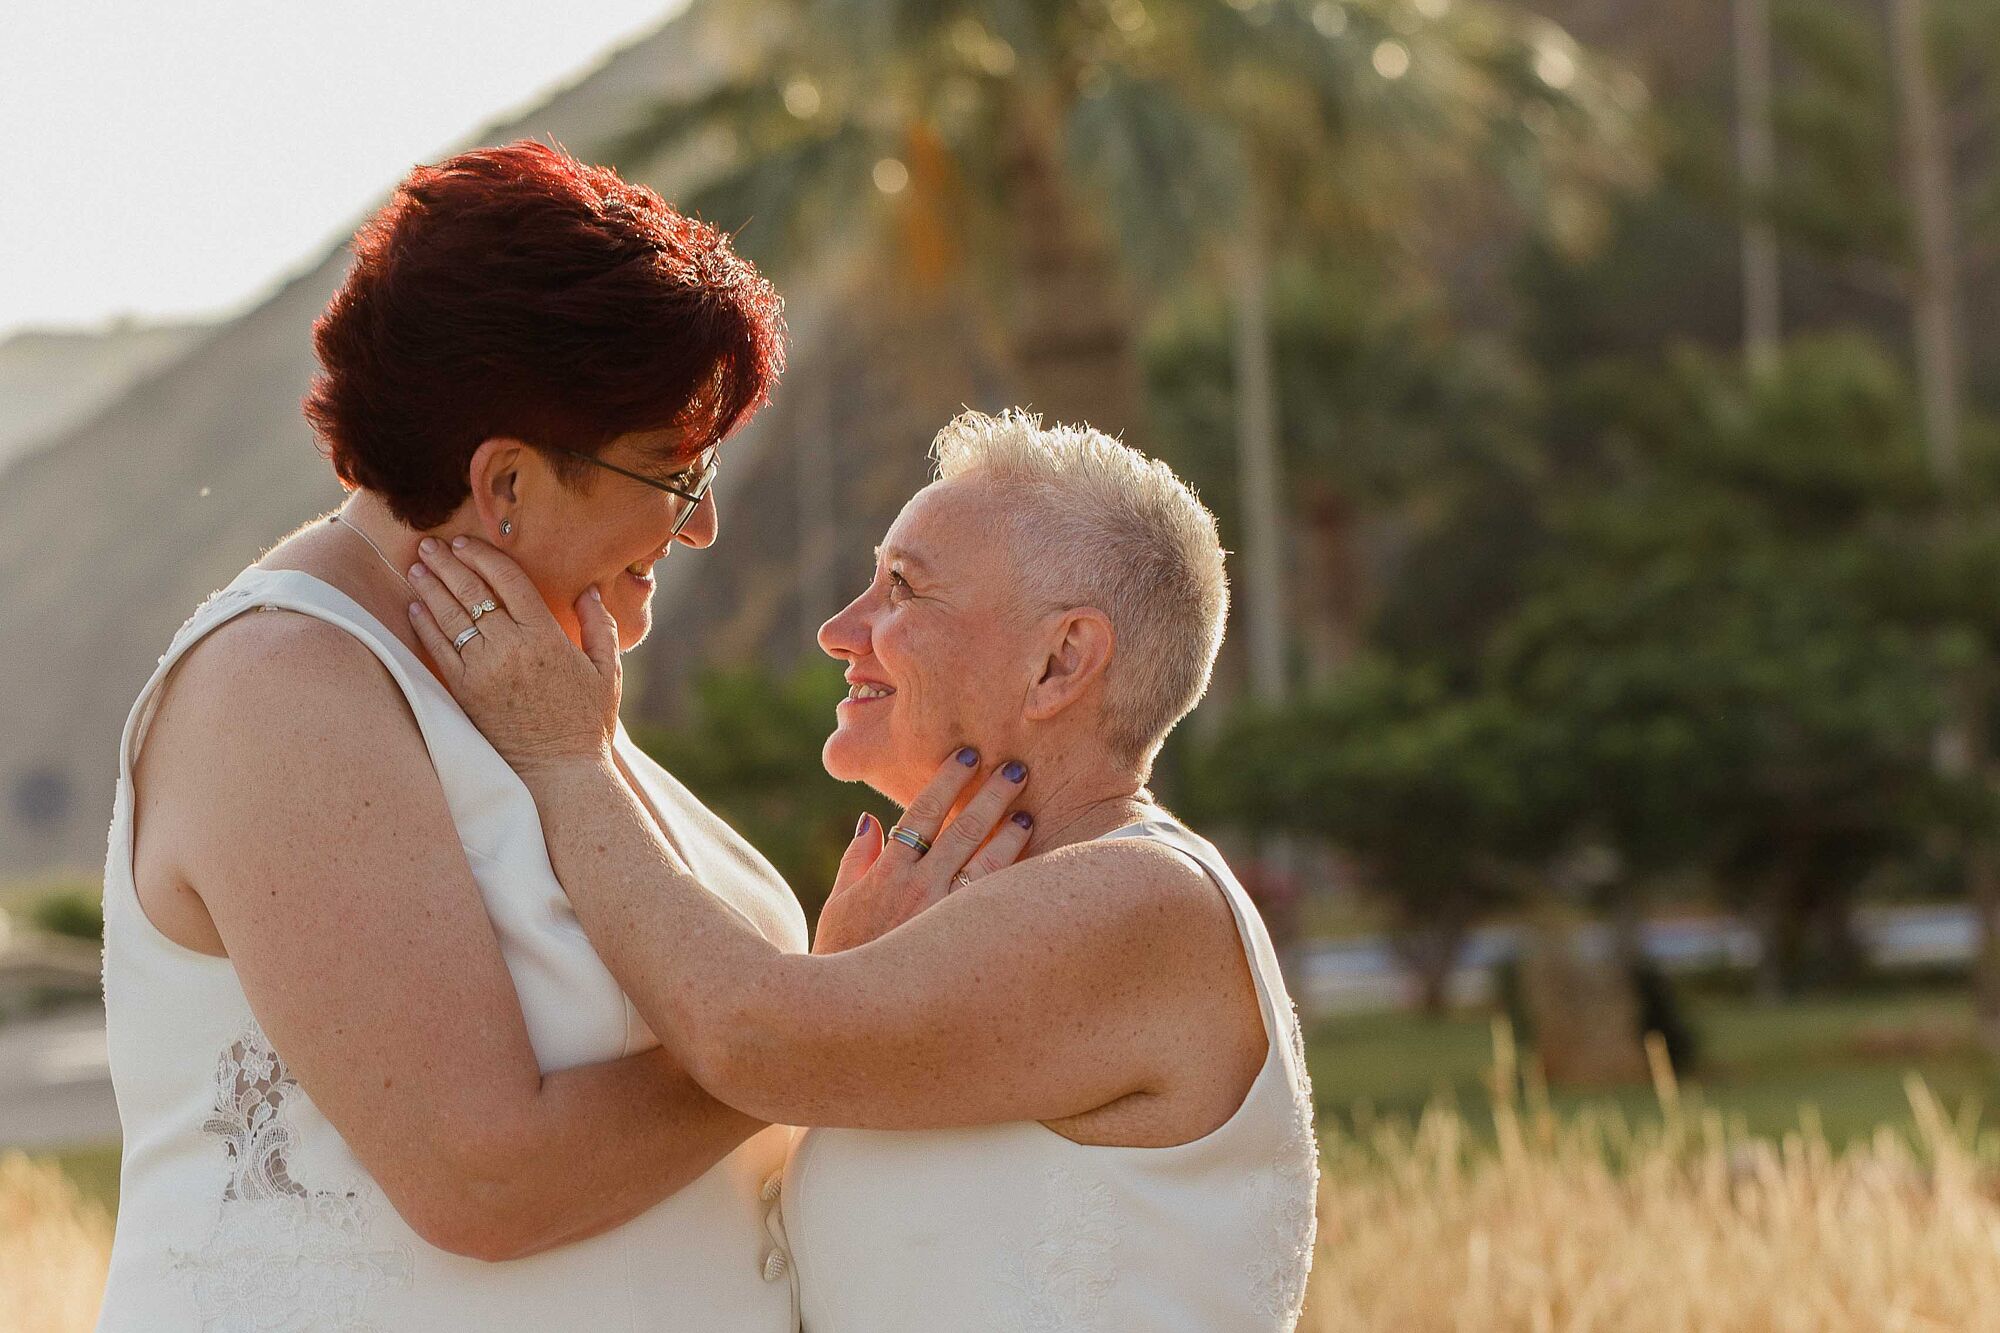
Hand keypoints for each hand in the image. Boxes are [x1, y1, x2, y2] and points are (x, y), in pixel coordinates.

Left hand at [406, 536, 620, 772]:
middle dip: (447, 564)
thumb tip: (589, 592)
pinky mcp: (465, 693)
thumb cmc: (587, 724)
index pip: (509, 581)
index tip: (465, 543)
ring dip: (430, 588)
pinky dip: (424, 626)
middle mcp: (510, 648)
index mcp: (546, 636)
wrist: (559, 774)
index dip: (484, 557)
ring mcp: (483, 671)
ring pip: (450, 617)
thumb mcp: (606, 671)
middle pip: (472, 592)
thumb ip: (598, 627)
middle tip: (429, 545)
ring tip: (416, 567)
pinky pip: (438, 651)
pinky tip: (414, 607)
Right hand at [812, 748, 1035, 953]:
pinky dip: (1017, 879)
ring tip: (1029, 810)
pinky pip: (998, 903)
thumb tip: (871, 820)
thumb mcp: (838, 906)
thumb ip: (856, 860)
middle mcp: (919, 889)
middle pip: (963, 829)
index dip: (947, 780)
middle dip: (991, 794)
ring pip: (989, 863)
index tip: (967, 755)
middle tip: (1016, 767)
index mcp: (887, 873)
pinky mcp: (968, 944)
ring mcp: (947, 917)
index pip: (922, 813)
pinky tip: (1038, 864)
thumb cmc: (843, 957)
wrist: (858, 1015)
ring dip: (1011, 832)